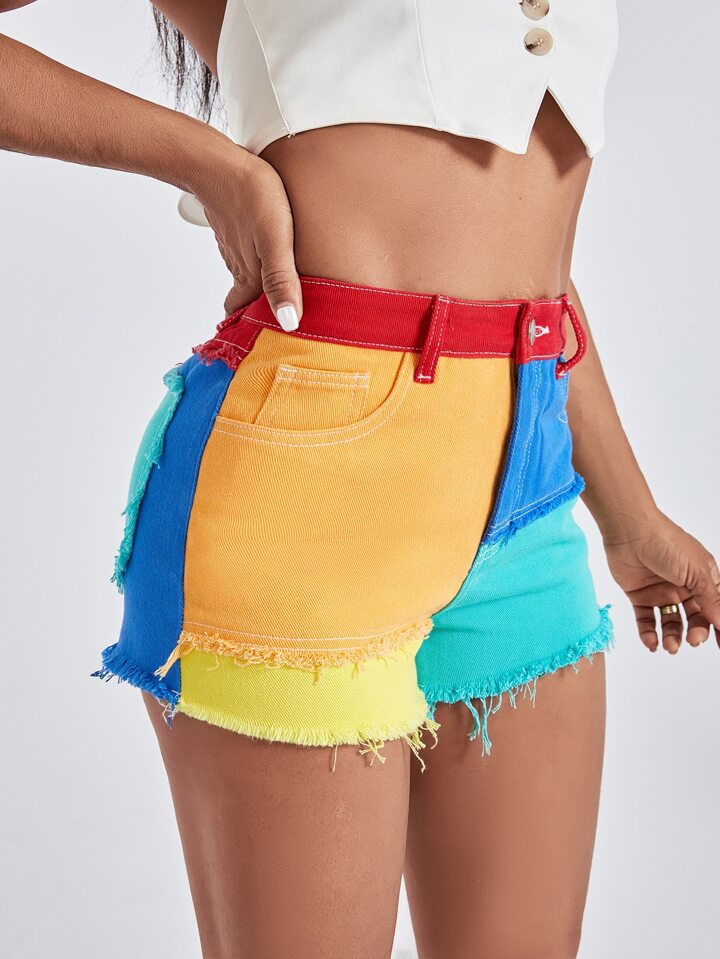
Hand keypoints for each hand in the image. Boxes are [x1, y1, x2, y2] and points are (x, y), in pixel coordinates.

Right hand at [190, 146, 301, 329]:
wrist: (218, 161)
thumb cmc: (252, 196)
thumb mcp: (275, 241)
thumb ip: (281, 281)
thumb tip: (289, 324)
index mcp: (249, 276)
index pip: (243, 315)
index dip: (252, 331)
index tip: (263, 346)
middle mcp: (240, 266)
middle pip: (246, 300)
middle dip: (257, 314)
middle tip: (274, 327)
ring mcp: (235, 247)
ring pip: (246, 278)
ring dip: (258, 291)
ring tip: (278, 298)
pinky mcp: (236, 229)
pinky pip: (245, 256)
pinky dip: (255, 267)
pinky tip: (268, 261)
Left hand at [604, 511, 719, 652]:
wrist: (630, 532)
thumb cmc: (667, 544)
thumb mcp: (697, 573)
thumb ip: (711, 600)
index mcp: (703, 578)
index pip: (716, 607)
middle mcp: (684, 586)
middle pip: (695, 618)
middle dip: (696, 633)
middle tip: (693, 640)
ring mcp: (661, 591)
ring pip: (671, 623)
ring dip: (673, 637)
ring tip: (670, 646)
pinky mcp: (639, 595)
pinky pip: (646, 620)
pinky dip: (649, 634)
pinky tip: (652, 643)